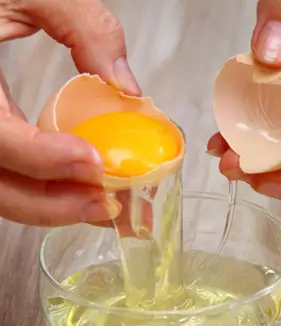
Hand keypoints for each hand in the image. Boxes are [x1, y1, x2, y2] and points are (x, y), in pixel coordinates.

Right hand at [0, 0, 139, 225]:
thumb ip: (83, 26)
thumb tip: (128, 89)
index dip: (41, 158)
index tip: (93, 162)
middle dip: (54, 204)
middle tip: (110, 205)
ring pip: (1, 191)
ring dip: (54, 205)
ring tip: (107, 204)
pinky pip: (8, 176)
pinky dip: (45, 189)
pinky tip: (83, 186)